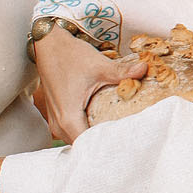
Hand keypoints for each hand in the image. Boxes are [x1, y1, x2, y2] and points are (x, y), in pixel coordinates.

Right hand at [32, 26, 146, 143]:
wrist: (48, 46)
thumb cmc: (70, 56)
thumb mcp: (99, 66)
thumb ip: (122, 72)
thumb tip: (144, 69)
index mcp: (69, 118)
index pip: (90, 145)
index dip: (108, 147)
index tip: (128, 143)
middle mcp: (59, 125)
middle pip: (85, 146)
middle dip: (106, 144)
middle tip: (130, 139)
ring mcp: (57, 122)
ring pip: (79, 139)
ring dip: (97, 137)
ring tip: (122, 133)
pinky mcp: (58, 116)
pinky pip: (75, 131)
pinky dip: (89, 129)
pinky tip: (107, 122)